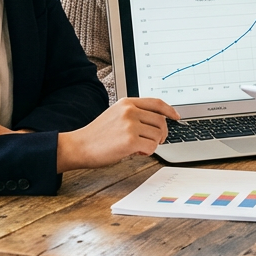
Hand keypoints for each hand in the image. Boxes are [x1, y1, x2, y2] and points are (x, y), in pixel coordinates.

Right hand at [58, 97, 176, 171]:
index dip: (170, 110)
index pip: (156, 103)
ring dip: (152, 144)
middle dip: (161, 134)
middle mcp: (129, 111)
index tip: (176, 117)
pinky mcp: (130, 140)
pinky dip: (147, 152)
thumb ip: (135, 115)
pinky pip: (151, 147)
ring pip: (157, 135)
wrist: (79, 146)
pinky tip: (135, 152)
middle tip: (154, 142)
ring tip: (138, 147)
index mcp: (127, 102)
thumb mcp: (115, 115)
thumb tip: (157, 122)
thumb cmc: (97, 135)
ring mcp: (130, 124)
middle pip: (161, 121)